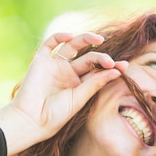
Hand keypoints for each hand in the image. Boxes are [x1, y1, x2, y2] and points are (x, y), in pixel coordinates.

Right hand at [10, 32, 127, 139]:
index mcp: (79, 85)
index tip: (124, 67)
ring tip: (99, 39)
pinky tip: (70, 36)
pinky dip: (59, 36)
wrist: (31, 120)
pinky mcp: (41, 61)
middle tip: (111, 62)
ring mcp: (55, 66)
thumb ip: (95, 83)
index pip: (98, 71)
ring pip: (72, 46)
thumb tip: (116, 70)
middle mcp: (68, 73)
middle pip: (88, 58)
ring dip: (85, 39)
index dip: (110, 68)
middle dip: (102, 58)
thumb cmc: (55, 115)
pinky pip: (50, 44)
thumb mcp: (79, 99)